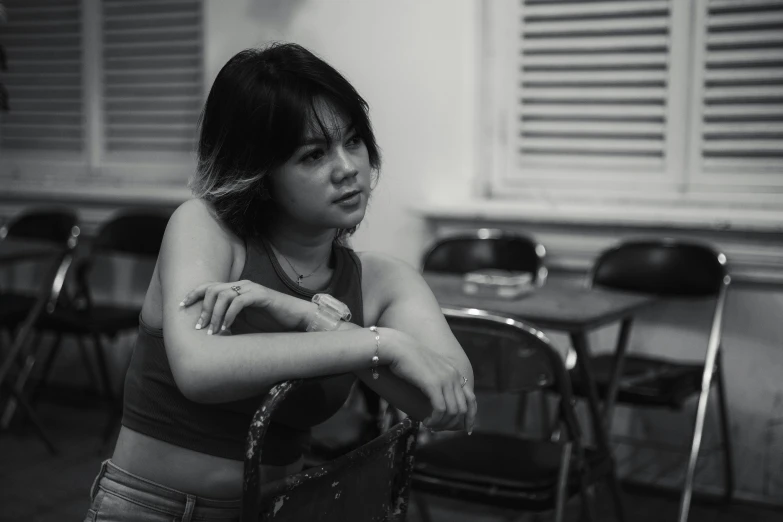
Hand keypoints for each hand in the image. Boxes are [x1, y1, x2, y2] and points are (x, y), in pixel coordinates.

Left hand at [180, 280, 313, 333]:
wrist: (296, 320)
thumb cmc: (271, 323)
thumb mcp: (244, 322)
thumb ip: (228, 320)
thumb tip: (208, 332)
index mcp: (236, 289)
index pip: (209, 286)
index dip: (193, 295)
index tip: (181, 308)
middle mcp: (242, 285)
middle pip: (212, 290)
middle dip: (202, 310)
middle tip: (200, 328)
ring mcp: (252, 289)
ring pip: (223, 295)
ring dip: (214, 315)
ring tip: (213, 332)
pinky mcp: (261, 296)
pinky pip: (239, 302)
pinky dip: (229, 315)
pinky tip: (227, 329)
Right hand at [382, 328, 476, 433]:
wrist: (396, 347)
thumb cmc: (406, 358)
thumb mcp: (427, 369)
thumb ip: (434, 380)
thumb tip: (432, 399)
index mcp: (454, 372)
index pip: (471, 398)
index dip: (470, 416)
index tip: (464, 428)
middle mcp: (453, 375)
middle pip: (463, 408)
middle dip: (452, 423)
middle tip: (438, 428)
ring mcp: (445, 379)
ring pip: (452, 411)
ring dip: (442, 424)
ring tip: (430, 426)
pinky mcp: (433, 384)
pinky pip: (440, 409)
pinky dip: (435, 420)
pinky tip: (426, 422)